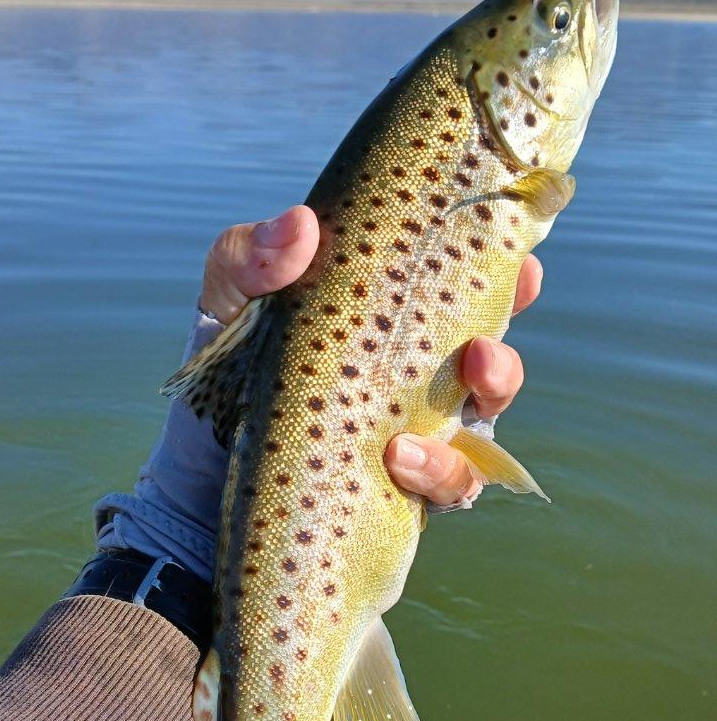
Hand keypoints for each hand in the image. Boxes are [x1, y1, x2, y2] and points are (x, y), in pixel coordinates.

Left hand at [201, 205, 540, 508]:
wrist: (196, 485)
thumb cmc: (222, 377)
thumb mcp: (227, 304)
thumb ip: (250, 258)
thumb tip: (303, 225)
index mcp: (390, 324)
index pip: (463, 293)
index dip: (508, 278)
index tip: (523, 264)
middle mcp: (415, 380)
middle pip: (489, 363)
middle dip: (501, 358)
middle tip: (481, 349)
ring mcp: (417, 439)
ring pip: (484, 420)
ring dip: (487, 402)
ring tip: (456, 393)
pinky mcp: (405, 495)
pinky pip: (451, 487)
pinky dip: (437, 471)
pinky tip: (397, 459)